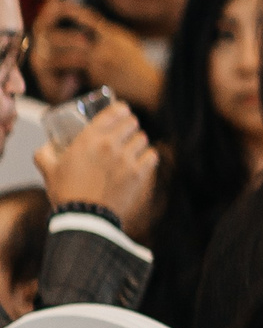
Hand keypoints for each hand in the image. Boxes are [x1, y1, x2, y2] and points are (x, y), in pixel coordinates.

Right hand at [34, 102, 158, 225]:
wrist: (84, 217)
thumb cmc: (66, 193)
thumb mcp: (49, 170)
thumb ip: (44, 154)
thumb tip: (46, 146)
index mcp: (89, 138)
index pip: (115, 111)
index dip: (121, 109)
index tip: (121, 112)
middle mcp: (110, 144)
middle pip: (132, 122)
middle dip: (129, 126)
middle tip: (125, 132)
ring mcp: (126, 158)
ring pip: (143, 138)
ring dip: (137, 142)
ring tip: (131, 149)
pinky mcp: (139, 173)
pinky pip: (152, 155)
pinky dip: (148, 157)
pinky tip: (141, 161)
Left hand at [38, 5, 162, 110]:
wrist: (150, 85)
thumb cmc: (137, 65)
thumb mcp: (127, 43)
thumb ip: (109, 36)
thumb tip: (91, 28)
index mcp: (113, 34)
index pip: (89, 18)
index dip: (72, 13)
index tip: (56, 11)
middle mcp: (108, 43)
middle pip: (74, 37)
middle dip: (56, 40)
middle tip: (43, 42)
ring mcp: (103, 58)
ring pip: (71, 55)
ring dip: (57, 59)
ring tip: (45, 61)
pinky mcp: (99, 74)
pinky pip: (77, 71)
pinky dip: (68, 74)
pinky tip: (61, 76)